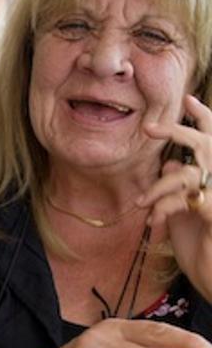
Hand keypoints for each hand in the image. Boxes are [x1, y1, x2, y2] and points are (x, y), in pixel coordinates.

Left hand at [142, 95, 211, 298]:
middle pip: (206, 145)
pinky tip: (154, 220)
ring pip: (187, 172)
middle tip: (150, 127)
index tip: (187, 98)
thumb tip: (172, 162)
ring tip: (142, 204)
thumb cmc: (201, 249)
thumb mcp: (183, 213)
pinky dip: (164, 205)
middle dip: (179, 131)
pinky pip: (185, 198)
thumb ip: (179, 187)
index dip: (204, 118)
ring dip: (159, 187)